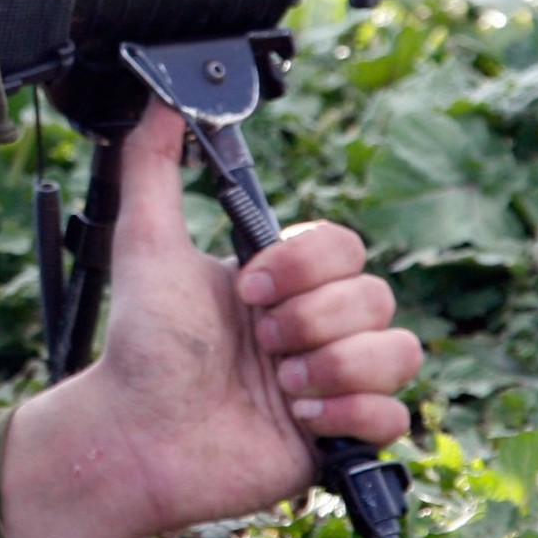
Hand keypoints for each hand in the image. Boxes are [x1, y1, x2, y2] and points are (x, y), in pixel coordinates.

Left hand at [0, 107, 422, 537]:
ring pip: (400, 352)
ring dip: (336, 367)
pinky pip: (398, 417)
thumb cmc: (141, 348)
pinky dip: (351, 414)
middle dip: (311, 321)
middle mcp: (316, 327)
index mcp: (283, 282)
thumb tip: (160, 98)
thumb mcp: (146, 246)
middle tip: (259, 343)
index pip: (345, 247)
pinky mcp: (342, 439)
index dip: (305, 266)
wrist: (137, 438)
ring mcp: (333, 381)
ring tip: (281, 388)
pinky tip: (299, 421)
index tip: (246, 289)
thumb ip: (152, 166)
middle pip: (376, 297)